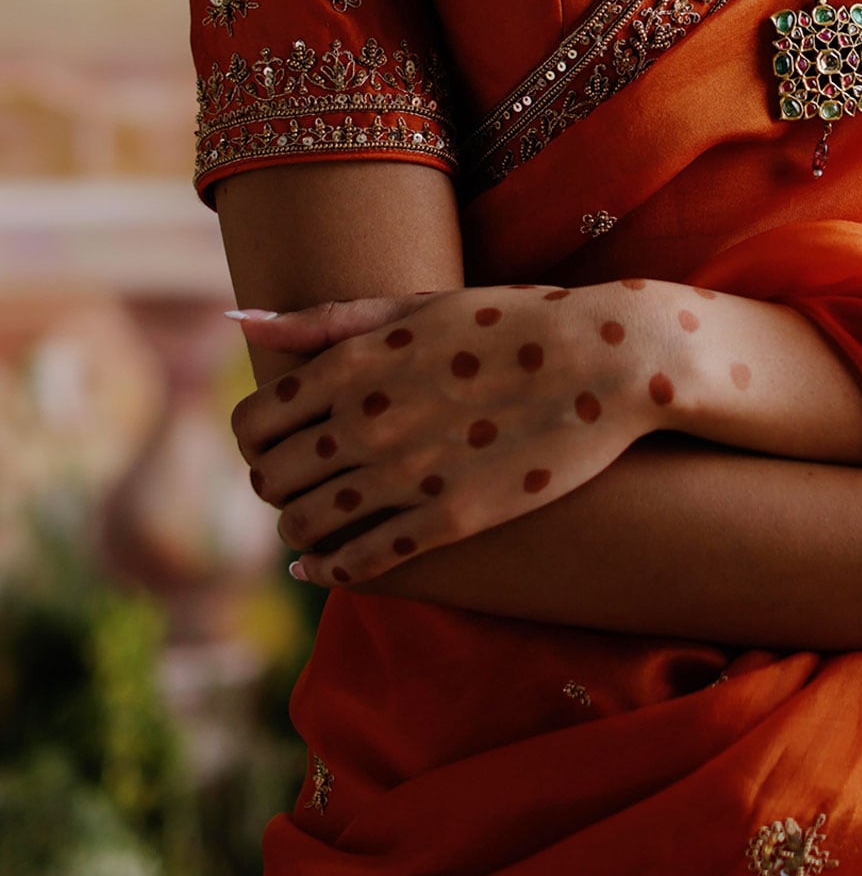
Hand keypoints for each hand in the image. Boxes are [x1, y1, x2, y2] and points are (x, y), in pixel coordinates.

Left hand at [231, 279, 715, 586]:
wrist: (608, 360)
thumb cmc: (512, 321)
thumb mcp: (418, 305)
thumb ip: (326, 319)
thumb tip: (239, 321)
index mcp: (355, 363)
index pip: (255, 420)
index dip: (255, 436)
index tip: (278, 438)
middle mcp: (368, 420)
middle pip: (270, 477)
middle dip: (271, 482)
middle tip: (295, 480)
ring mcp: (408, 475)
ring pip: (305, 526)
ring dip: (297, 527)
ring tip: (315, 518)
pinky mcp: (450, 521)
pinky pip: (360, 563)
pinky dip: (330, 569)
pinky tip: (327, 566)